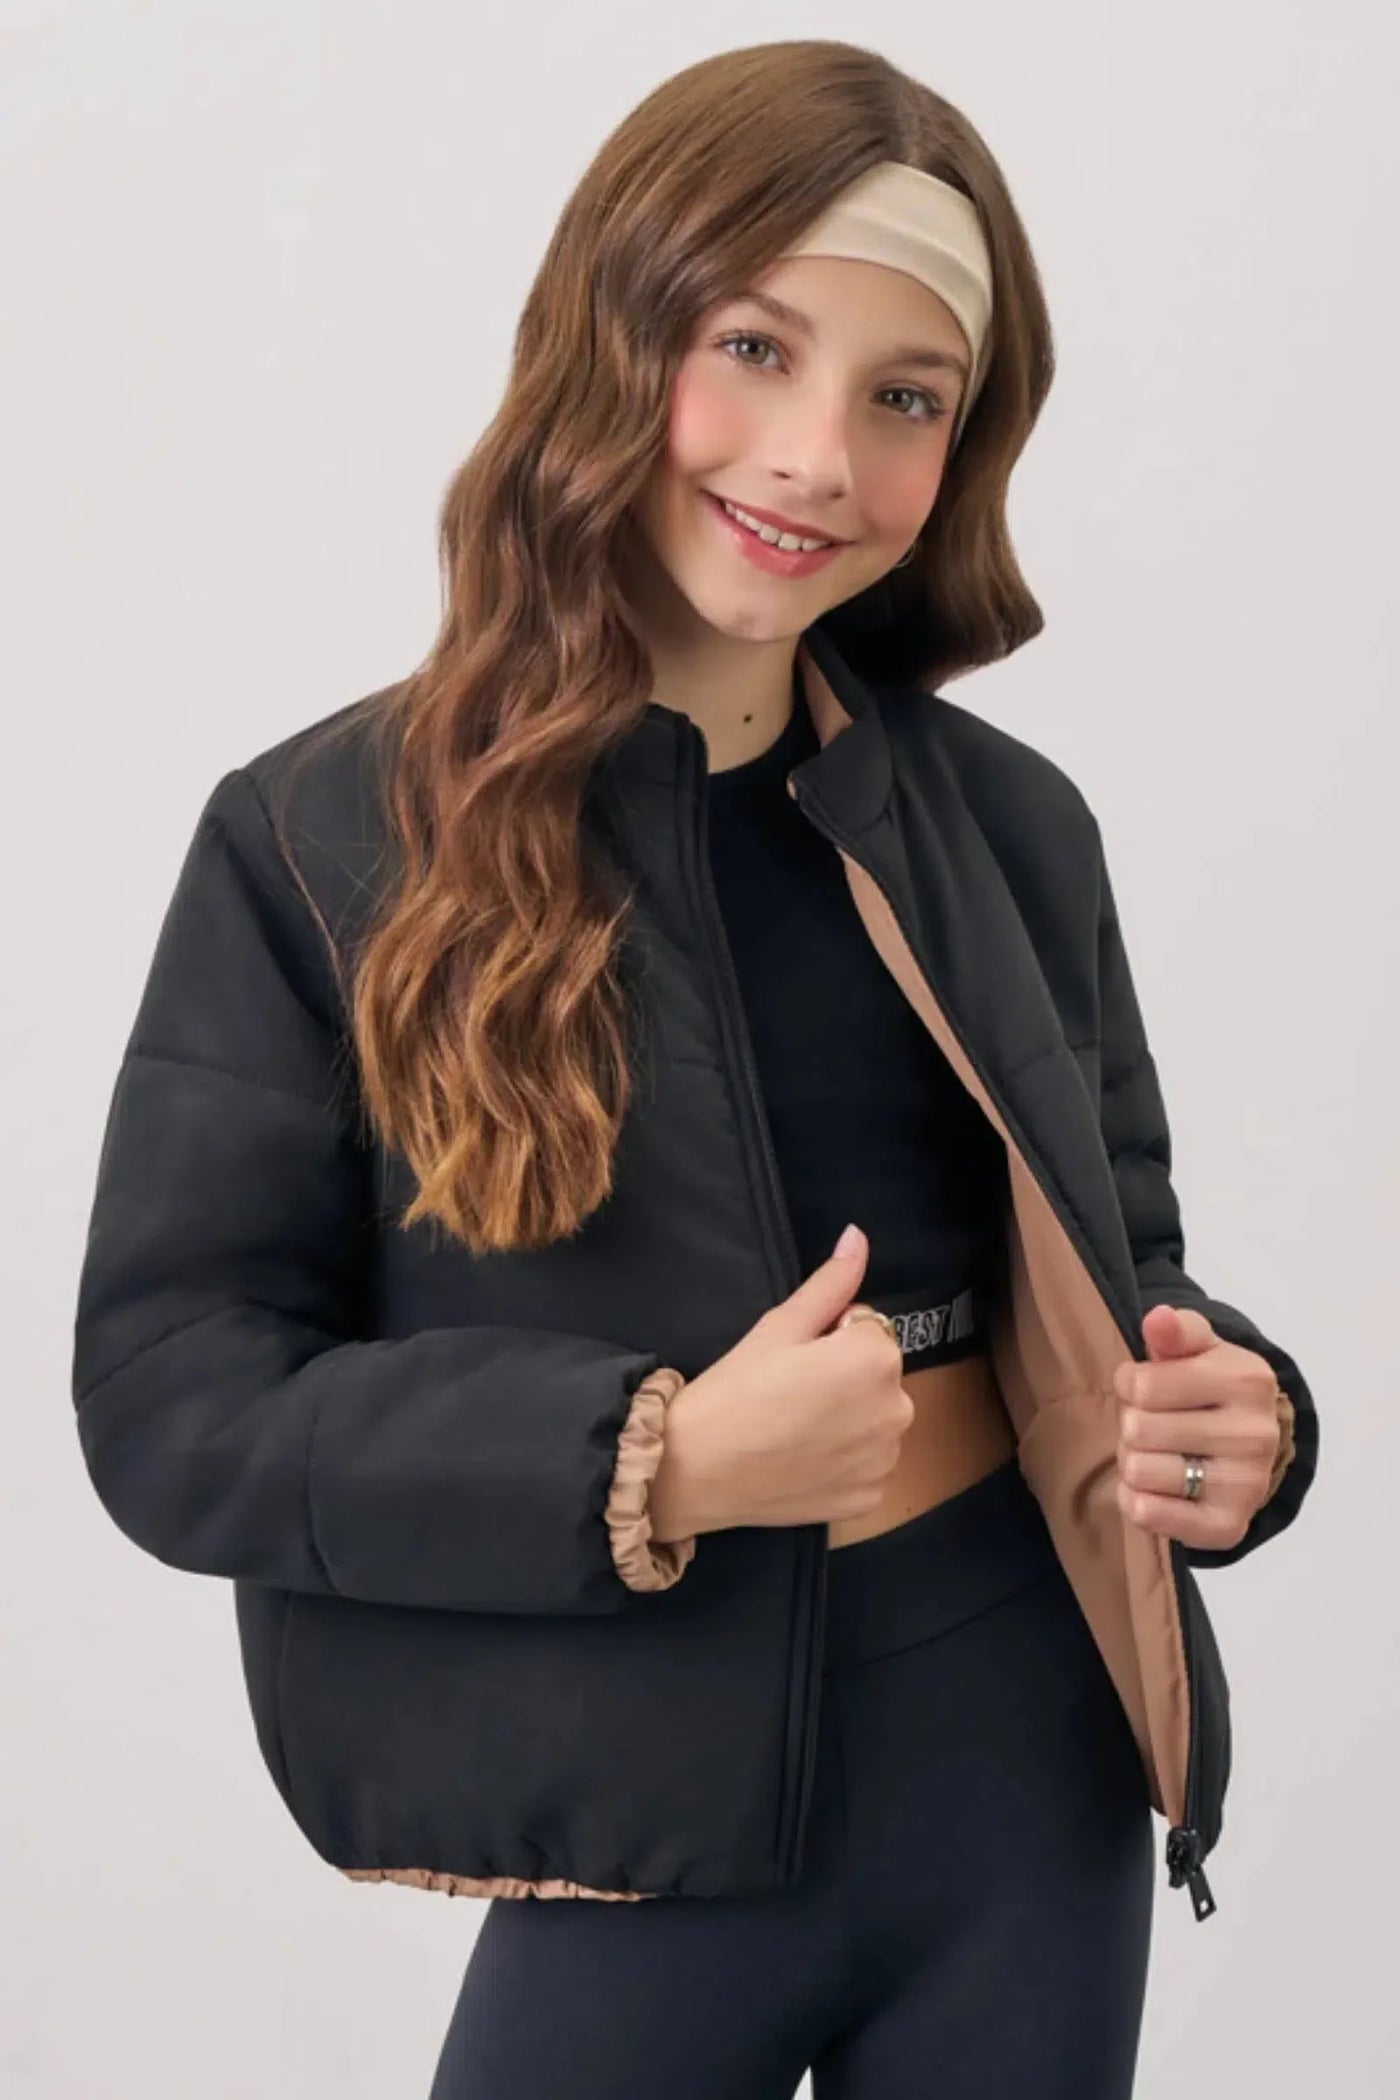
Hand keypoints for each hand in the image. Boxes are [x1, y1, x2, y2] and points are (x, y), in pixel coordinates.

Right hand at [651, 1223, 912, 1537]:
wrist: (696, 1470)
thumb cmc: (735, 1388)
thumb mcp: (781, 1325)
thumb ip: (832, 1282)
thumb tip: (858, 1236)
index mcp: (876, 1358)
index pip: (868, 1328)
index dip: (829, 1338)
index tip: (793, 1361)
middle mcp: (897, 1409)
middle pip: (879, 1376)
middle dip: (847, 1377)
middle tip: (790, 1393)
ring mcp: (886, 1459)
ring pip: (876, 1421)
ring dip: (851, 1420)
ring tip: (795, 1428)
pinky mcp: (871, 1498)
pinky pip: (869, 1466)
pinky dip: (845, 1463)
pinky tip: (804, 1461)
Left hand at [1112, 1303, 1282, 1549]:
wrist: (1249, 1446)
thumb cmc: (1208, 1388)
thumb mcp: (1196, 1349)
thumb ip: (1176, 1331)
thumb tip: (1159, 1318)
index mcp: (1247, 1380)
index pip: (1142, 1384)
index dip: (1130, 1385)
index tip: (1149, 1388)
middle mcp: (1255, 1435)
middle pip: (1137, 1428)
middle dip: (1133, 1424)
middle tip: (1156, 1426)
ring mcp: (1246, 1484)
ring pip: (1138, 1471)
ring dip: (1134, 1462)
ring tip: (1160, 1454)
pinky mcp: (1228, 1525)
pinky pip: (1147, 1514)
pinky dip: (1137, 1501)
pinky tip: (1158, 1489)